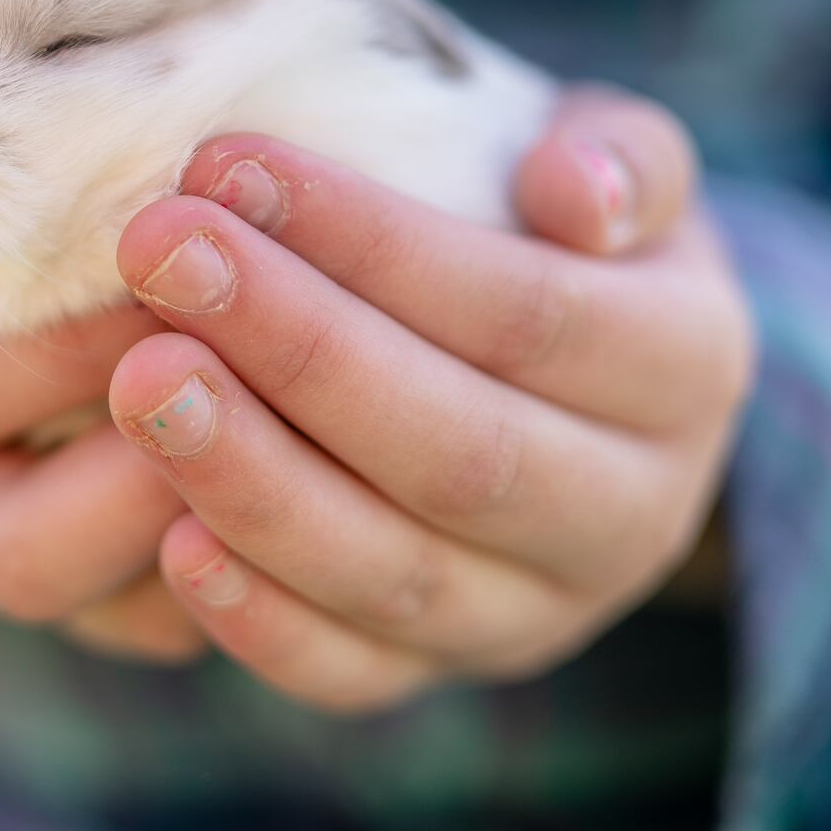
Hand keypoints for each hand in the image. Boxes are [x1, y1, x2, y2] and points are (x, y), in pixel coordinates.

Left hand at [106, 89, 753, 711]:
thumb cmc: (552, 231)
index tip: (229, 164)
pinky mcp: (440, 669)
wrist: (564, 375)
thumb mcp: (615, 166)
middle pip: (460, 449)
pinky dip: (263, 619)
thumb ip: (621, 157)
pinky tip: (171, 540)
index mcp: (688, 366)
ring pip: (399, 572)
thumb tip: (576, 194)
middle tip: (157, 251)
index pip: (528, 313)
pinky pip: (352, 672)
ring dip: (258, 481)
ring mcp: (536, 611)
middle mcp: (633, 513)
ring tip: (142, 380)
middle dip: (297, 349)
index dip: (376, 244)